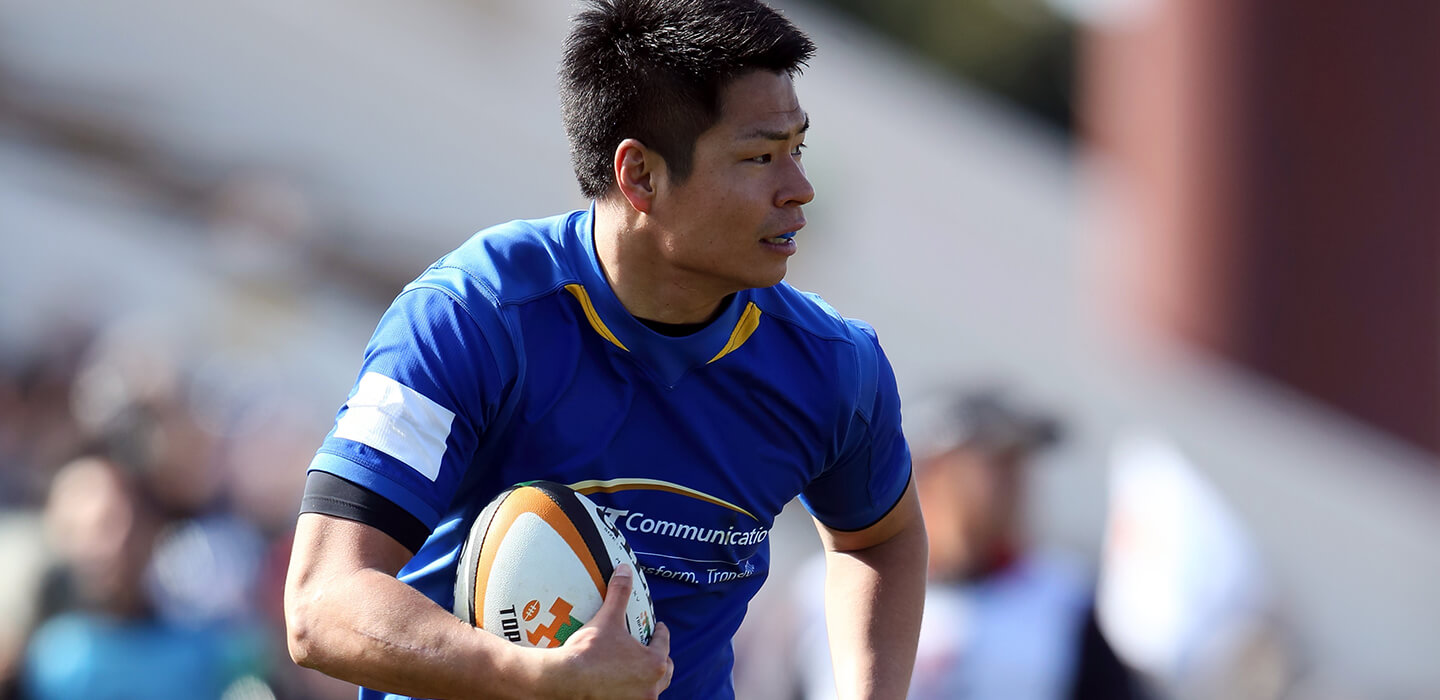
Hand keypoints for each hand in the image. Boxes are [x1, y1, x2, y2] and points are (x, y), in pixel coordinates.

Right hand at [542, 565, 672, 699]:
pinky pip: (632, 698)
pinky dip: (631, 691)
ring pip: (651, 689)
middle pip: (664, 672)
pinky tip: (621, 684)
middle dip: (659, 659)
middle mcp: (650, 688)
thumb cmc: (588, 651)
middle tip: (651, 649)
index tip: (657, 627)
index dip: (660, 633)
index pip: (663, 644)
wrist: (564, 680)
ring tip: (638, 668)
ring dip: (648, 678)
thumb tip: (624, 569)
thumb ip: (619, 592)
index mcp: (654, 664)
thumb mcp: (607, 618)